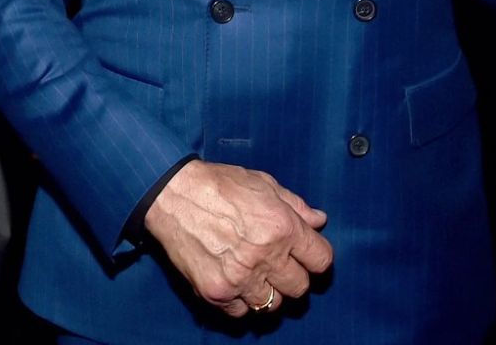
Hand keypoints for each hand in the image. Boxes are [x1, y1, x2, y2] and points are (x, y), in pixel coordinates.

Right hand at [143, 159, 333, 316]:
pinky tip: (233, 279)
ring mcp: (240, 278)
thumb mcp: (264, 184)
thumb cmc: (219, 185)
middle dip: (293, 275)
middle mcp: (265, 256)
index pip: (321, 261)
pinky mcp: (216, 292)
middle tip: (277, 263)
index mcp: (282, 227)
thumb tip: (319, 221)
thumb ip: (296, 206)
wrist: (174, 195)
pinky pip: (240, 312)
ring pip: (272, 305)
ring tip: (253, 272)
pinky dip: (239, 300)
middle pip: (300, 287)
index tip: (306, 254)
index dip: (315, 256)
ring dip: (267, 291)